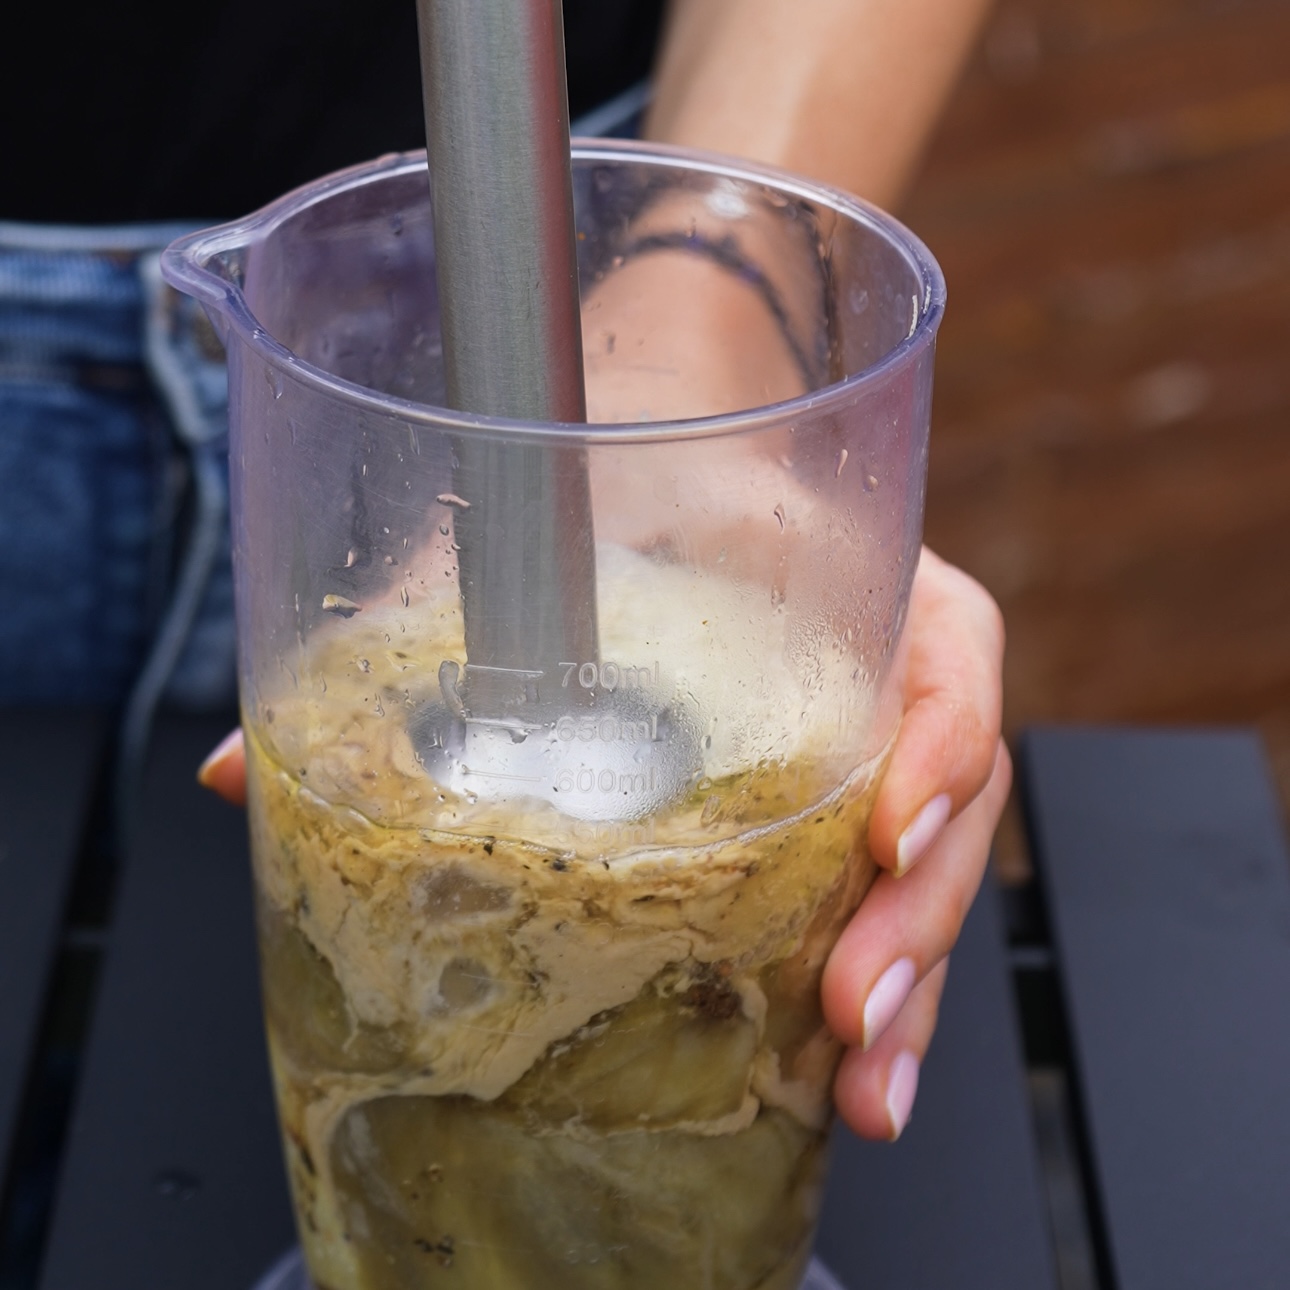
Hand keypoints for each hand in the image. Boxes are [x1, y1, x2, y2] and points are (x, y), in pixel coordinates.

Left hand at [198, 545, 1007, 1146]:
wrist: (670, 474)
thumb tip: (241, 773)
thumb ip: (403, 634)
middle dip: (917, 924)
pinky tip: (827, 1076)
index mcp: (864, 588)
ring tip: (857, 1087)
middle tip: (849, 1013)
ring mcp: (877, 755)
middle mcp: (889, 681)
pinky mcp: (838, 819)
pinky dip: (865, 983)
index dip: (940, 750)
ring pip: (933, 880)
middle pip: (954, 808)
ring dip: (907, 988)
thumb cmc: (626, 491)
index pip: (950, 666)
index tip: (887, 829)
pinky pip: (875, 900)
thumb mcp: (526, 539)